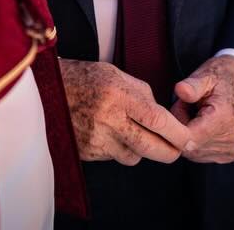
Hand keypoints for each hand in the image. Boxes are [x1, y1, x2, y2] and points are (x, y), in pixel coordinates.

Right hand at [60, 58, 190, 165]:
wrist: (45, 90)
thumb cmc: (85, 78)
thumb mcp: (116, 75)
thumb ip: (142, 94)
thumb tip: (162, 117)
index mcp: (118, 95)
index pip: (157, 120)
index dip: (177, 133)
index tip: (189, 138)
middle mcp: (107, 119)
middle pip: (149, 147)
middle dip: (169, 152)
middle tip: (177, 150)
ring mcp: (95, 139)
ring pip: (133, 157)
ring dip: (140, 150)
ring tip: (131, 132)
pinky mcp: (85, 153)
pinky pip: (113, 158)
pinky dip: (118, 149)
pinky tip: (109, 133)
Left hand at [171, 55, 233, 163]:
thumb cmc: (222, 78)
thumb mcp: (206, 75)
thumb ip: (192, 85)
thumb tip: (180, 90)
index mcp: (224, 118)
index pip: (189, 138)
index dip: (174, 126)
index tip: (177, 108)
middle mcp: (230, 138)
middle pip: (188, 146)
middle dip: (180, 128)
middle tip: (187, 106)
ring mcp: (231, 149)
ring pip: (192, 152)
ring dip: (188, 135)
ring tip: (196, 114)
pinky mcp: (229, 154)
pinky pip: (201, 154)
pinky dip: (197, 141)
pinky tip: (203, 125)